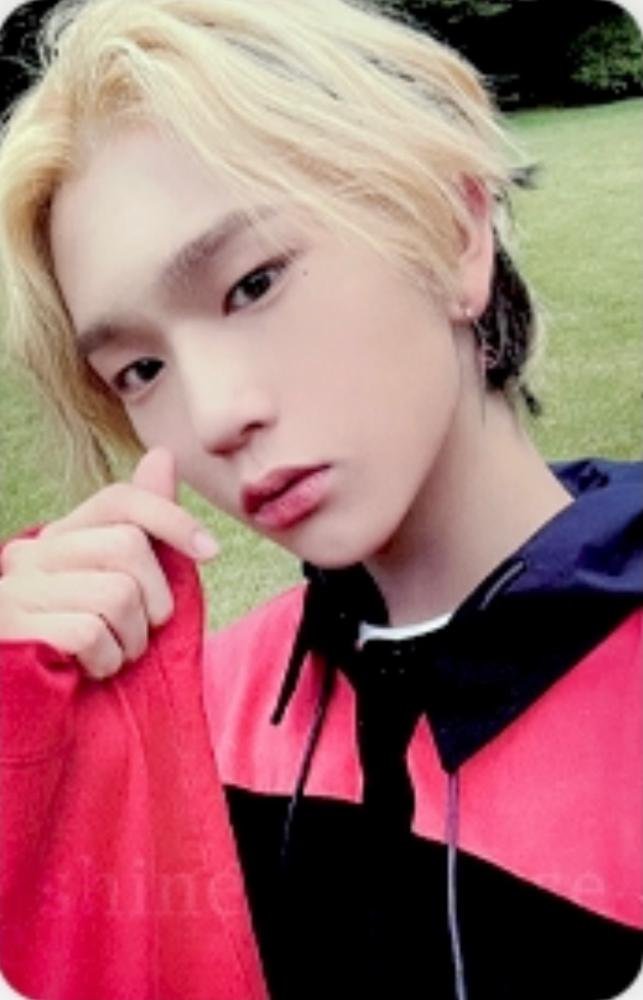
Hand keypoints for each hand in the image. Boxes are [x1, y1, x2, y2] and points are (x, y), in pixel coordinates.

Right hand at [0, 448, 217, 678]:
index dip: (171, 518)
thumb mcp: (124, 585)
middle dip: (156, 599)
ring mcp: (18, 588)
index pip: (121, 501)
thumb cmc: (87, 645)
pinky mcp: (13, 626)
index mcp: (61, 536)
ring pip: (116, 594)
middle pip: (128, 546)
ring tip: (115, 653)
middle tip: (144, 631)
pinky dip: (106, 660)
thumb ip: (144, 529)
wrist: (31, 708)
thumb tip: (163, 455)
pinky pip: (90, 633)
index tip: (210, 551)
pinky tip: (92, 668)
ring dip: (132, 638)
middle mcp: (33, 553)